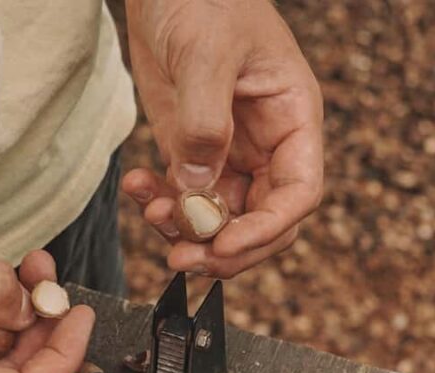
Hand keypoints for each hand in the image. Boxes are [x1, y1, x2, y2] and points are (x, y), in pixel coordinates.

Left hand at [123, 0, 322, 277]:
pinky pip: (183, 197)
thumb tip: (195, 188)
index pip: (298, 194)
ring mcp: (230, 154)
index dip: (265, 229)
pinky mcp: (193, 153)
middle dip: (224, 247)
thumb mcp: (206, 50)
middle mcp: (267, 146)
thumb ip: (204, 122)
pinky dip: (160, 204)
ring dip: (187, 231)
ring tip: (152, 215)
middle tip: (183, 260)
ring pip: (220, 218)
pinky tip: (137, 188)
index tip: (223, 243)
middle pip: (262, 221)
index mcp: (293, 121)